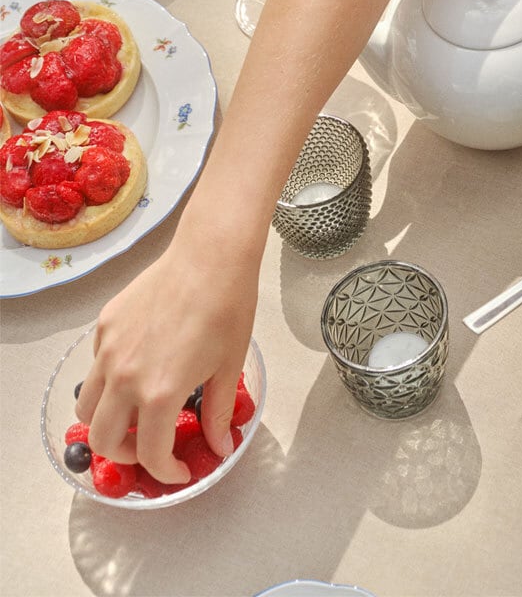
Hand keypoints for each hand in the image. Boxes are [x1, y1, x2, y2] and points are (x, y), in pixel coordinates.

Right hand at [75, 236, 257, 485]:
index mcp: (159, 392)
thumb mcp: (229, 367)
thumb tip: (219, 447)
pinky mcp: (105, 326)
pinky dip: (109, 382)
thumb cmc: (228, 307)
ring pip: (87, 406)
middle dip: (125, 455)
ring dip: (106, 422)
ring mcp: (109, 350)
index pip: (150, 453)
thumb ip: (218, 413)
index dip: (166, 471)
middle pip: (102, 439)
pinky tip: (138, 369)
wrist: (212, 256)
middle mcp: (125, 376)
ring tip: (134, 416)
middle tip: (150, 450)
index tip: (180, 470)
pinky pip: (95, 367)